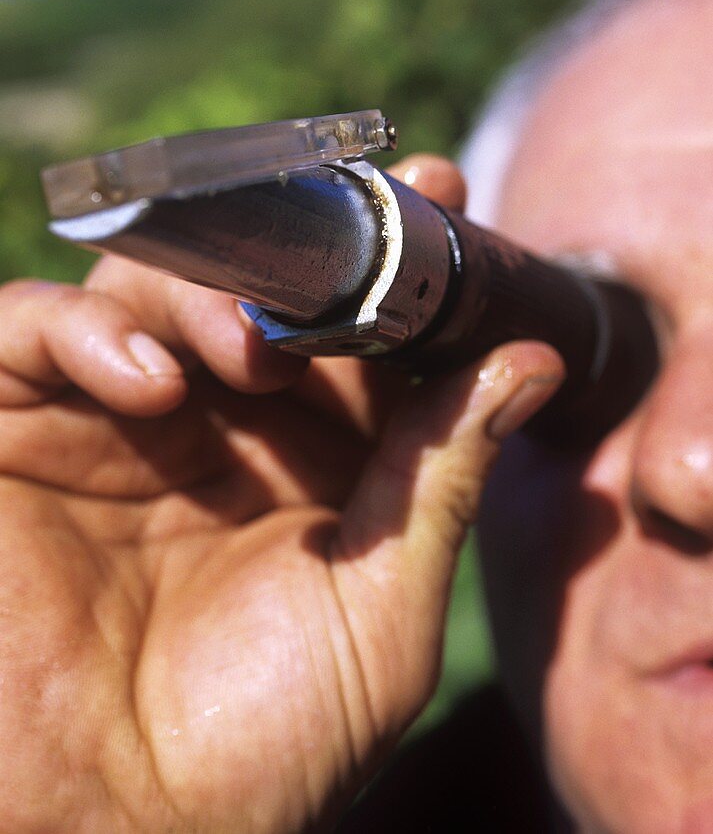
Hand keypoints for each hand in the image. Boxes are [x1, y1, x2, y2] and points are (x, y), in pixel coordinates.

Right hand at [0, 157, 562, 831]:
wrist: (115, 832)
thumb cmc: (261, 744)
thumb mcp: (382, 607)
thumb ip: (443, 475)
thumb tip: (531, 360)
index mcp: (305, 454)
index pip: (349, 325)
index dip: (393, 259)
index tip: (444, 189)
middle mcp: (212, 421)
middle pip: (249, 280)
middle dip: (297, 252)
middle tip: (344, 248)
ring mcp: (108, 417)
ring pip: (146, 283)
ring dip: (203, 293)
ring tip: (251, 349)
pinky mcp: (14, 426)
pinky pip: (29, 331)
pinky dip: (85, 331)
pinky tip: (149, 385)